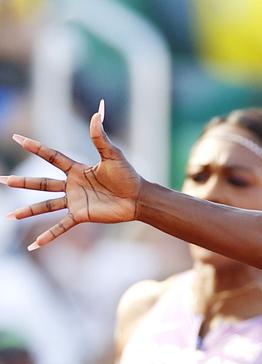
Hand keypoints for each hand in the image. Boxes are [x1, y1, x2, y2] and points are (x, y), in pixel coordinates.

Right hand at [2, 100, 141, 249]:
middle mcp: (72, 185)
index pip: (51, 156)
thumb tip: (98, 112)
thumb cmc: (128, 175)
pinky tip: (35, 245)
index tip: (16, 138)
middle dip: (21, 183)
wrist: (139, 198)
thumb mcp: (113, 154)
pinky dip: (49, 235)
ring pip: (46, 205)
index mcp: (77, 169)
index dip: (34, 147)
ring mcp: (75, 201)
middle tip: (1, 180)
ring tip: (10, 216)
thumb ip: (100, 136)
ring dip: (28, 211)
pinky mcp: (82, 216)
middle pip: (41, 183)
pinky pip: (62, 226)